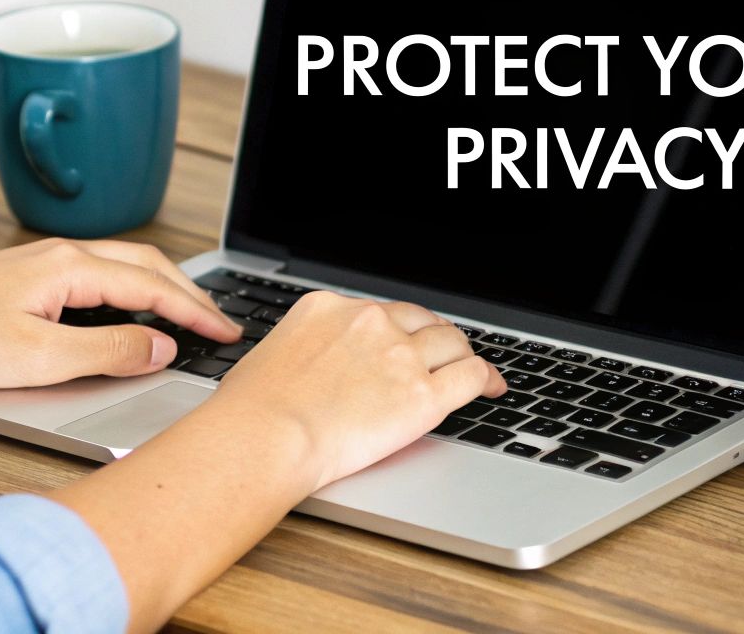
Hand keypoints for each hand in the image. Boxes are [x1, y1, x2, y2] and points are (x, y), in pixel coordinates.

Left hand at [0, 238, 242, 387]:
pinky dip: (134, 290)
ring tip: (190, 317)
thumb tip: (159, 347)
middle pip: (147, 265)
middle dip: (190, 293)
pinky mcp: (33, 275)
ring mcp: (47, 261)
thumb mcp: (40, 359)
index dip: (195, 313)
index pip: (154, 287)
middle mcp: (63, 253)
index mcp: (71, 267)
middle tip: (221, 325)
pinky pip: (102, 274)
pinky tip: (134, 310)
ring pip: (125, 266)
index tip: (226, 333)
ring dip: (163, 289)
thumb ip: (108, 353)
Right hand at [212, 291, 505, 488]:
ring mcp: (399, 355)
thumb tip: (308, 368)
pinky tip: (492, 387)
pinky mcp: (423, 393)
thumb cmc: (251, 411)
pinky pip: (471, 375)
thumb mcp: (270, 357)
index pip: (377, 311)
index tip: (402, 340)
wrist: (265, 435)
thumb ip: (302, 351)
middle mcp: (367, 321)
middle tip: (441, 353)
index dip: (396, 328)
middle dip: (432, 336)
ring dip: (460, 354)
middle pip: (418, 320)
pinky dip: (487, 379)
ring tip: (468, 368)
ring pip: (451, 342)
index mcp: (327, 308)